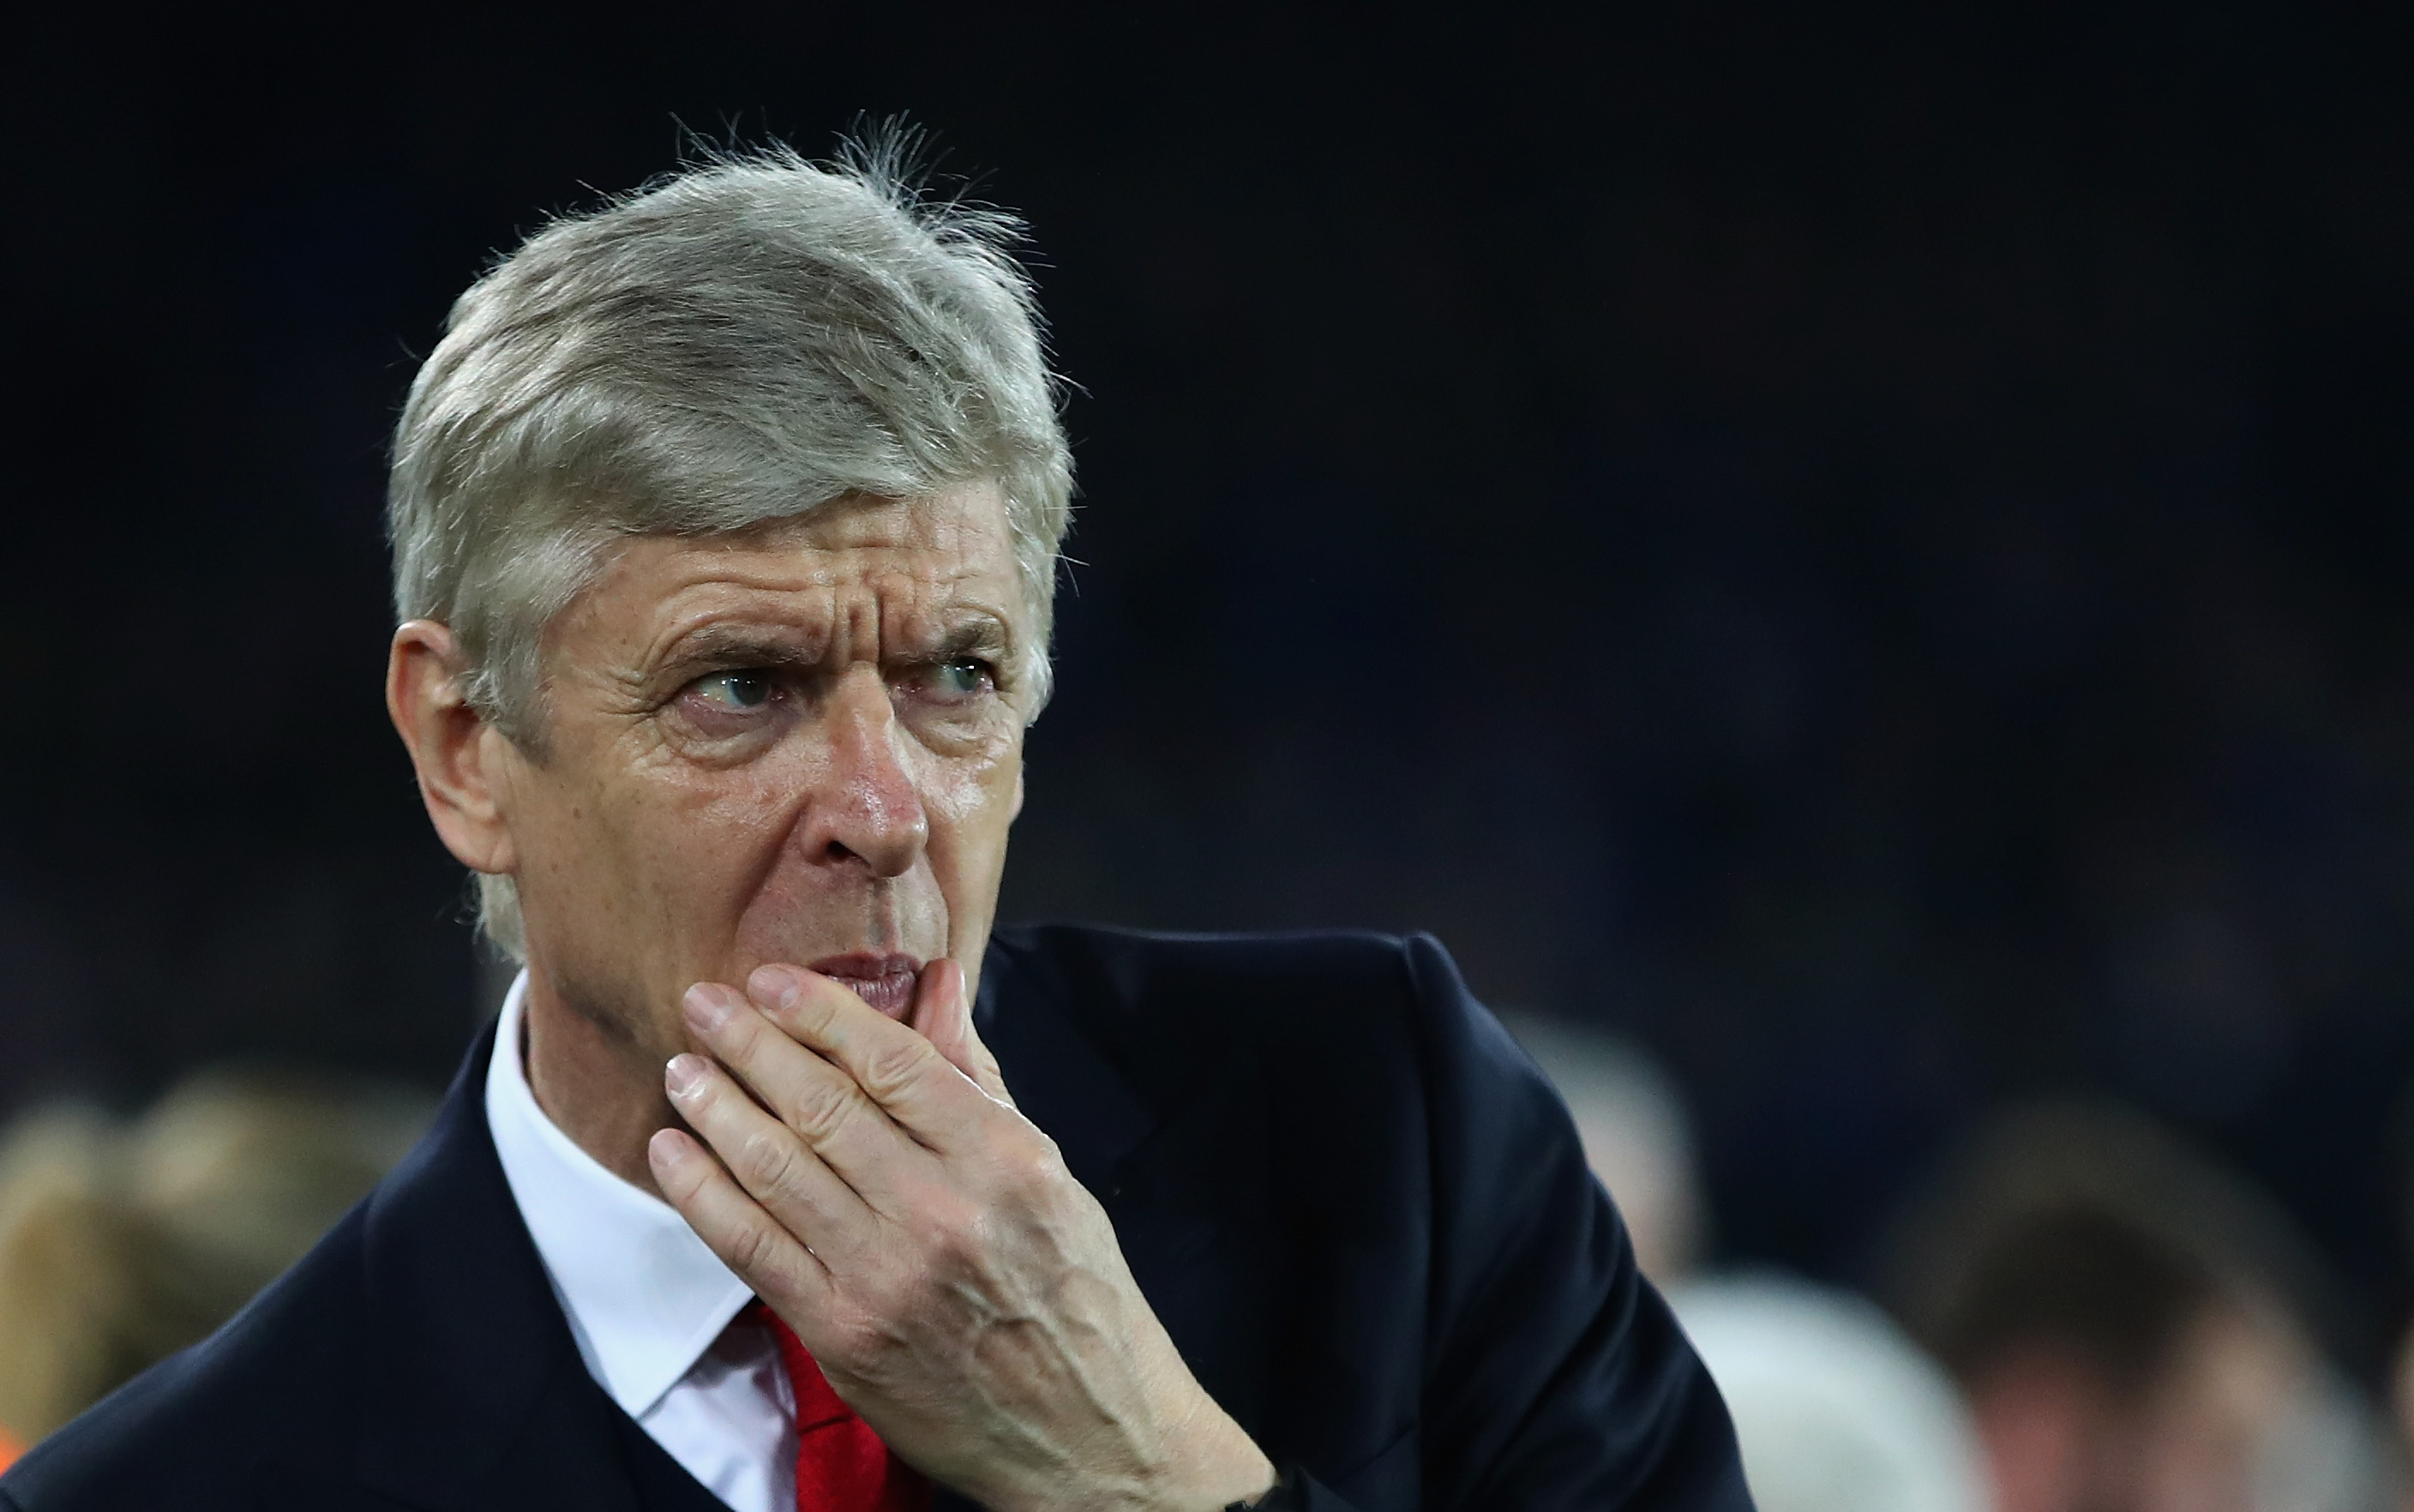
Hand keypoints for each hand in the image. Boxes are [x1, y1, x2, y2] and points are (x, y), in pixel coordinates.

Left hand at [647, 960, 1276, 1511]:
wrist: (1085, 1431)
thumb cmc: (1073, 1296)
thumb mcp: (1048, 1173)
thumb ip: (978, 1078)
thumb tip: (938, 982)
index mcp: (1003, 1159)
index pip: (891, 1060)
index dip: (819, 1011)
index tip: (769, 981)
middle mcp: (943, 1211)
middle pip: (821, 1104)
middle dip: (748, 1044)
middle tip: (701, 1005)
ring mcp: (885, 1275)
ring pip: (775, 1168)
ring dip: (715, 1109)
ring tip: (683, 1071)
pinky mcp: (842, 1332)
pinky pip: (751, 1246)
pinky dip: (701, 1193)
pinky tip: (674, 1153)